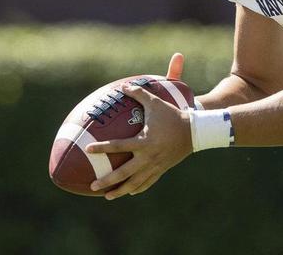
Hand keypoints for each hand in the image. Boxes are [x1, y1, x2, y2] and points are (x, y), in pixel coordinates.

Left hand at [85, 54, 192, 199]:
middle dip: (108, 180)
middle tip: (93, 185)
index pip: (118, 145)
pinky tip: (130, 192)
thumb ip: (139, 94)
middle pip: (124, 172)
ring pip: (135, 182)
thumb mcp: (156, 103)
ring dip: (120, 190)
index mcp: (144, 141)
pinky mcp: (162, 169)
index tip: (88, 150)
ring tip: (107, 196)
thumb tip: (123, 86)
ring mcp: (155, 165)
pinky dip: (138, 188)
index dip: (102, 148)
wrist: (195, 131)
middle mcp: (148, 156)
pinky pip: (148, 182)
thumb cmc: (173, 115)